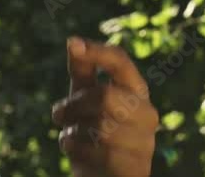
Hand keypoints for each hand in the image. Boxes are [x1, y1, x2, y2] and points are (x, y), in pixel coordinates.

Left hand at [51, 37, 158, 176]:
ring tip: (72, 136)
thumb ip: (83, 71)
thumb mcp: (85, 99)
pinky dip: (78, 149)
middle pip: (105, 96)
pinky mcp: (136, 167)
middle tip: (58, 115)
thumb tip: (73, 40)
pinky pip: (99, 151)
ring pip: (100, 126)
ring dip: (74, 131)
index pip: (121, 62)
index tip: (74, 44)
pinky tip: (77, 153)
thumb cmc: (92, 133)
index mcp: (135, 91)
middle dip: (74, 105)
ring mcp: (145, 142)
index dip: (98, 51)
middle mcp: (147, 113)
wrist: (101, 176)